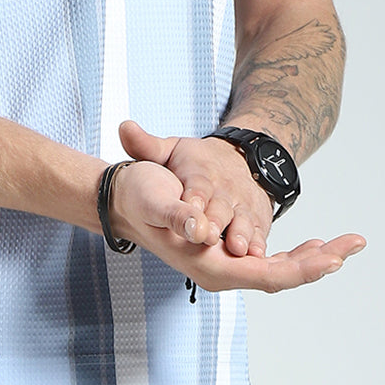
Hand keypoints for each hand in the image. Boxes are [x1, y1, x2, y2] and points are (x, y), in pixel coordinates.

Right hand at [110, 155, 365, 293]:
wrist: (124, 199)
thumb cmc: (140, 197)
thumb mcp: (155, 200)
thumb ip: (176, 216)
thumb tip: (198, 228)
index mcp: (209, 266)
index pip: (268, 276)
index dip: (303, 267)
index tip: (333, 256)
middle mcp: (222, 271)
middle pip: (281, 276)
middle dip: (320, 261)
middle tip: (355, 243)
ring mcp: (226, 264)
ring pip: (280, 270)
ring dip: (314, 258)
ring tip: (346, 244)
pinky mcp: (228, 253)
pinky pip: (270, 261)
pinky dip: (296, 254)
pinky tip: (315, 244)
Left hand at [119, 119, 273, 257]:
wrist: (239, 157)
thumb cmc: (198, 161)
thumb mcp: (172, 149)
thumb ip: (147, 145)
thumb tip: (124, 128)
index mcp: (200, 173)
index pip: (196, 186)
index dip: (193, 198)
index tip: (188, 206)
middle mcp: (225, 190)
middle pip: (220, 208)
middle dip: (215, 221)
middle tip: (208, 235)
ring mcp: (243, 205)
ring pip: (244, 221)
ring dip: (242, 235)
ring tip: (238, 248)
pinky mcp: (259, 219)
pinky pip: (261, 232)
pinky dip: (260, 244)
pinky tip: (259, 256)